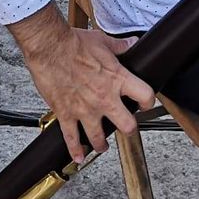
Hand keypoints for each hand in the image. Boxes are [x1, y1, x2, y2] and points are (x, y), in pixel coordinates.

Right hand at [7, 1, 156, 165]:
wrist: (49, 47)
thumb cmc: (74, 43)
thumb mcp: (102, 41)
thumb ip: (119, 45)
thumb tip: (132, 43)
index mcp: (117, 79)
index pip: (145, 95)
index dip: (148, 101)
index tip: (145, 103)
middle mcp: (104, 98)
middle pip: (127, 125)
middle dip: (128, 128)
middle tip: (125, 127)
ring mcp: (85, 109)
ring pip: (99, 138)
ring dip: (101, 144)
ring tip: (101, 145)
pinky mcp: (66, 114)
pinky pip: (72, 139)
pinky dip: (74, 150)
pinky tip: (77, 157)